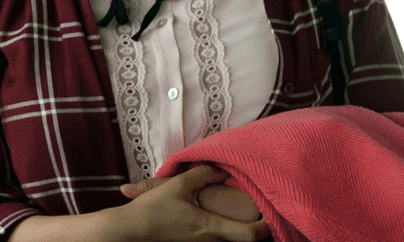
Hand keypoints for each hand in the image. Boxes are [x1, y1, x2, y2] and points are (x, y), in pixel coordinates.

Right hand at [118, 165, 269, 241]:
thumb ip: (203, 174)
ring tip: (245, 211)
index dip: (266, 227)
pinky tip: (220, 216)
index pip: (250, 235)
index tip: (271, 214)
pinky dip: (226, 230)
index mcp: (210, 228)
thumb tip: (223, 170)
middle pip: (244, 241)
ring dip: (240, 228)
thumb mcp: (178, 185)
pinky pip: (218, 240)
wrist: (131, 230)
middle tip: (261, 210)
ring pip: (230, 240)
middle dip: (257, 228)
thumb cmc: (153, 210)